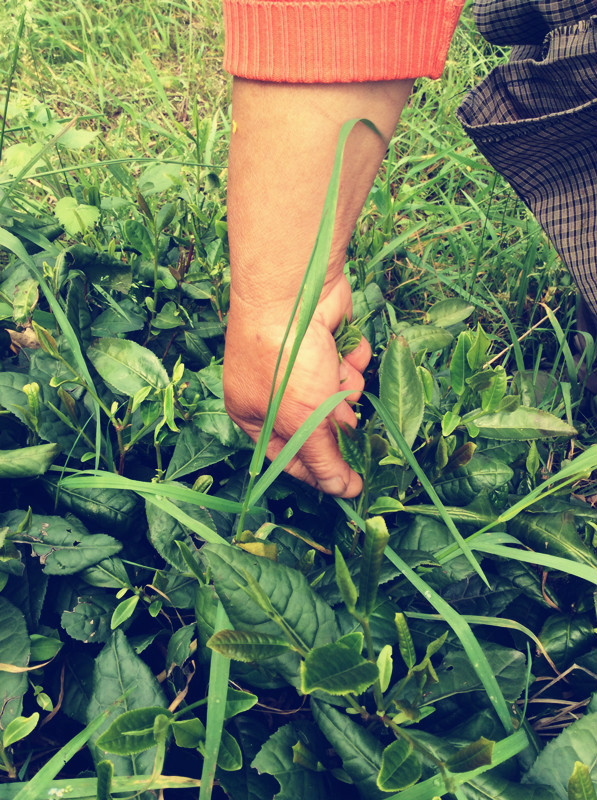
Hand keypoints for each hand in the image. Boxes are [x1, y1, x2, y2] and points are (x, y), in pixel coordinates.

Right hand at [223, 276, 370, 496]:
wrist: (294, 292)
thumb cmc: (284, 361)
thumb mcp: (301, 422)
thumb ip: (322, 460)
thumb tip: (342, 492)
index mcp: (254, 414)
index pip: (290, 458)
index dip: (320, 470)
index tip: (351, 482)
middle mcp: (276, 393)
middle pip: (320, 427)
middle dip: (334, 420)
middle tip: (336, 409)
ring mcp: (303, 366)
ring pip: (338, 397)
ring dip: (343, 388)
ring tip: (331, 371)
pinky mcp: (327, 343)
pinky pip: (349, 367)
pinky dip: (350, 360)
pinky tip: (341, 348)